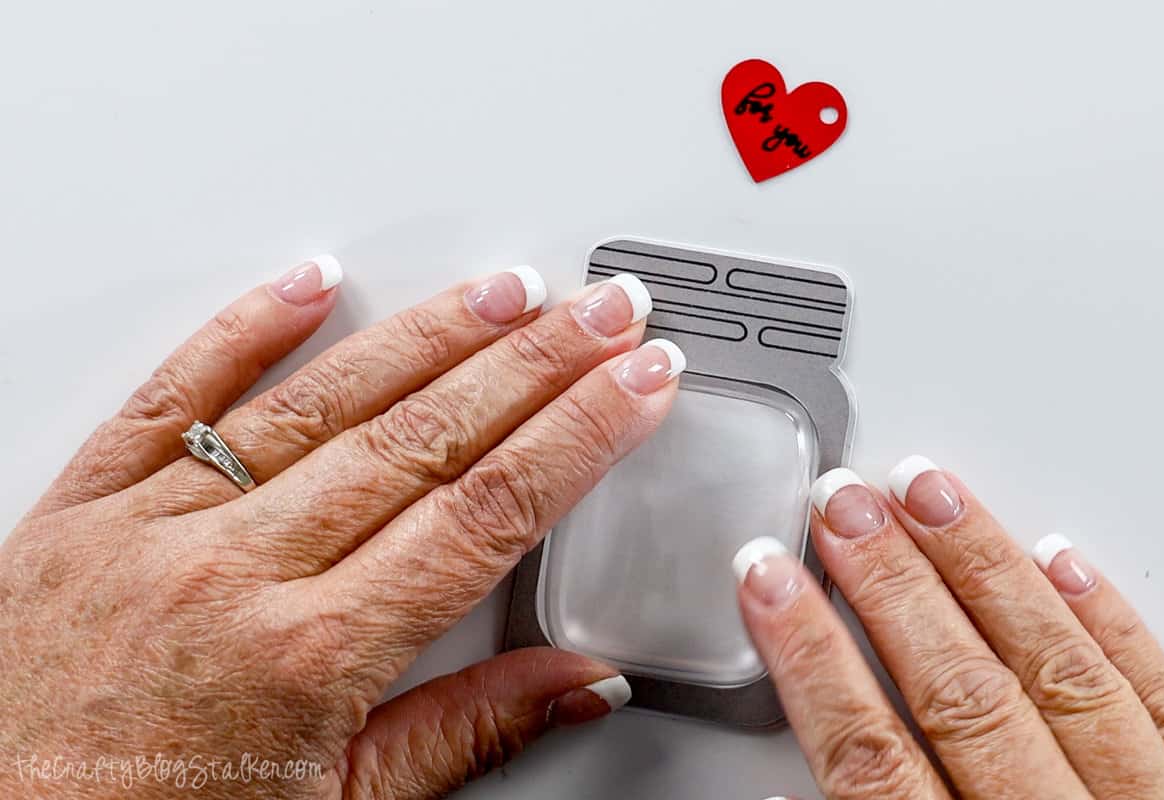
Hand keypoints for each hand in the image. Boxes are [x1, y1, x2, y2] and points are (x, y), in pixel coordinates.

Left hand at [0, 258, 679, 798]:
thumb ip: (468, 732)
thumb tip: (578, 683)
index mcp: (312, 656)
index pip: (486, 514)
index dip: (578, 437)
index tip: (636, 385)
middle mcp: (237, 573)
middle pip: (424, 439)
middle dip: (536, 365)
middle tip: (606, 312)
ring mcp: (157, 527)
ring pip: (321, 401)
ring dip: (429, 336)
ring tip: (506, 292)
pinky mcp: (85, 506)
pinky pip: (175, 396)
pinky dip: (246, 329)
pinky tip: (312, 283)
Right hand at [735, 461, 1163, 798]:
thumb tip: (789, 754)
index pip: (867, 757)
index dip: (807, 657)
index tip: (765, 581)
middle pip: (959, 694)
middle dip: (889, 586)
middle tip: (839, 507)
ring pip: (1057, 673)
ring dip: (983, 571)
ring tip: (928, 495)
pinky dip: (1110, 626)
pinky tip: (1061, 562)